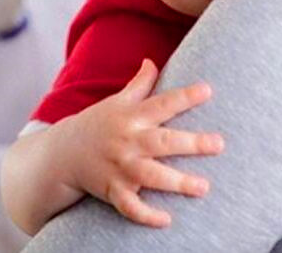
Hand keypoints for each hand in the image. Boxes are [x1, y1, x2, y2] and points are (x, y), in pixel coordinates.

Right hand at [57, 59, 223, 227]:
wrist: (62, 153)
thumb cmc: (97, 125)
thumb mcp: (115, 102)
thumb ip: (138, 84)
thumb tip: (152, 60)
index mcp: (131, 117)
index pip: (162, 104)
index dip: (185, 96)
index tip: (208, 90)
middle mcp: (127, 141)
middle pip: (162, 141)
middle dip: (190, 143)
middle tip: (218, 144)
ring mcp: (120, 167)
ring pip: (151, 176)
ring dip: (176, 182)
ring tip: (203, 187)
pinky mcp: (112, 190)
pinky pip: (130, 206)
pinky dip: (146, 215)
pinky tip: (166, 219)